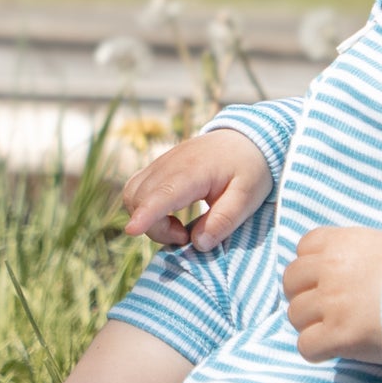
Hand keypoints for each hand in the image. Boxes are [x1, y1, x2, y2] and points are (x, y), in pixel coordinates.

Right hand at [122, 126, 273, 249]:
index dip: (145, 214)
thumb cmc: (250, 169)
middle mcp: (171, 164)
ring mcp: (162, 163)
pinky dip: (143, 207)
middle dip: (155, 228)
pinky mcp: (159, 166)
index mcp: (194, 172)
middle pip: (140, 198)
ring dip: (147, 218)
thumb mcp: (248, 197)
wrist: (248, 138)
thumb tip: (198, 244)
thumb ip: (224, 221)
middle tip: (186, 237)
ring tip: (179, 228)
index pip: (162, 193)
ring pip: (133, 192)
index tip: (131, 230)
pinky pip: (136, 187)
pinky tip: (170, 215)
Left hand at [282, 227, 381, 368]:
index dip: (313, 266)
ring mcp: (332, 302)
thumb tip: (345, 265)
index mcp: (341, 242)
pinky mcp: (338, 334)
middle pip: (291, 281)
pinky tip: (334, 349)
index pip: (303, 247)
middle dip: (304, 295)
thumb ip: (357, 252)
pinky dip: (317, 350)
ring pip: (295, 315)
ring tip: (332, 330)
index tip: (327, 279)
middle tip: (324, 309)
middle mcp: (330, 268)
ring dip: (310, 324)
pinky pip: (305, 346)